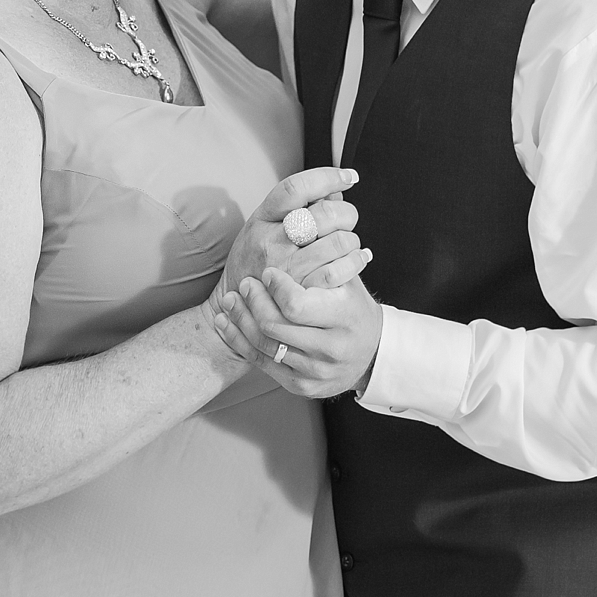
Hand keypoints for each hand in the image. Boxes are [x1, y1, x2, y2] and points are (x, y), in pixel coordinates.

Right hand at [212, 167, 362, 311]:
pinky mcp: (299, 293)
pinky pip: (338, 272)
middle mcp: (271, 241)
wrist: (240, 305)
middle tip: (346, 220)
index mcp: (262, 218)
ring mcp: (285, 269)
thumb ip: (298, 206)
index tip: (348, 177)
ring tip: (348, 244)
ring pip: (338, 242)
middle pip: (324, 214)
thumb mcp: (265, 225)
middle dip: (346, 213)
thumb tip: (336, 189)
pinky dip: (355, 262)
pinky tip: (357, 259)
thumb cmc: (256, 260)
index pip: (296, 188)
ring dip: (351, 240)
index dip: (327, 177)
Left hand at [212, 267, 382, 398]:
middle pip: (275, 326)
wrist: (370, 353)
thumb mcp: (348, 279)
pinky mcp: (301, 386)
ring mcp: (316, 371)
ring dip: (241, 320)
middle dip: (254, 301)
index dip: (276, 286)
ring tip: (229, 300)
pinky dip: (239, 341)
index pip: (296, 304)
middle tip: (244, 284)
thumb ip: (328, 252)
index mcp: (344, 316)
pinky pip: (262, 363)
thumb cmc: (352, 306)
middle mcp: (331, 347)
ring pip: (265, 345)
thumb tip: (311, 210)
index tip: (267, 272)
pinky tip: (226, 323)